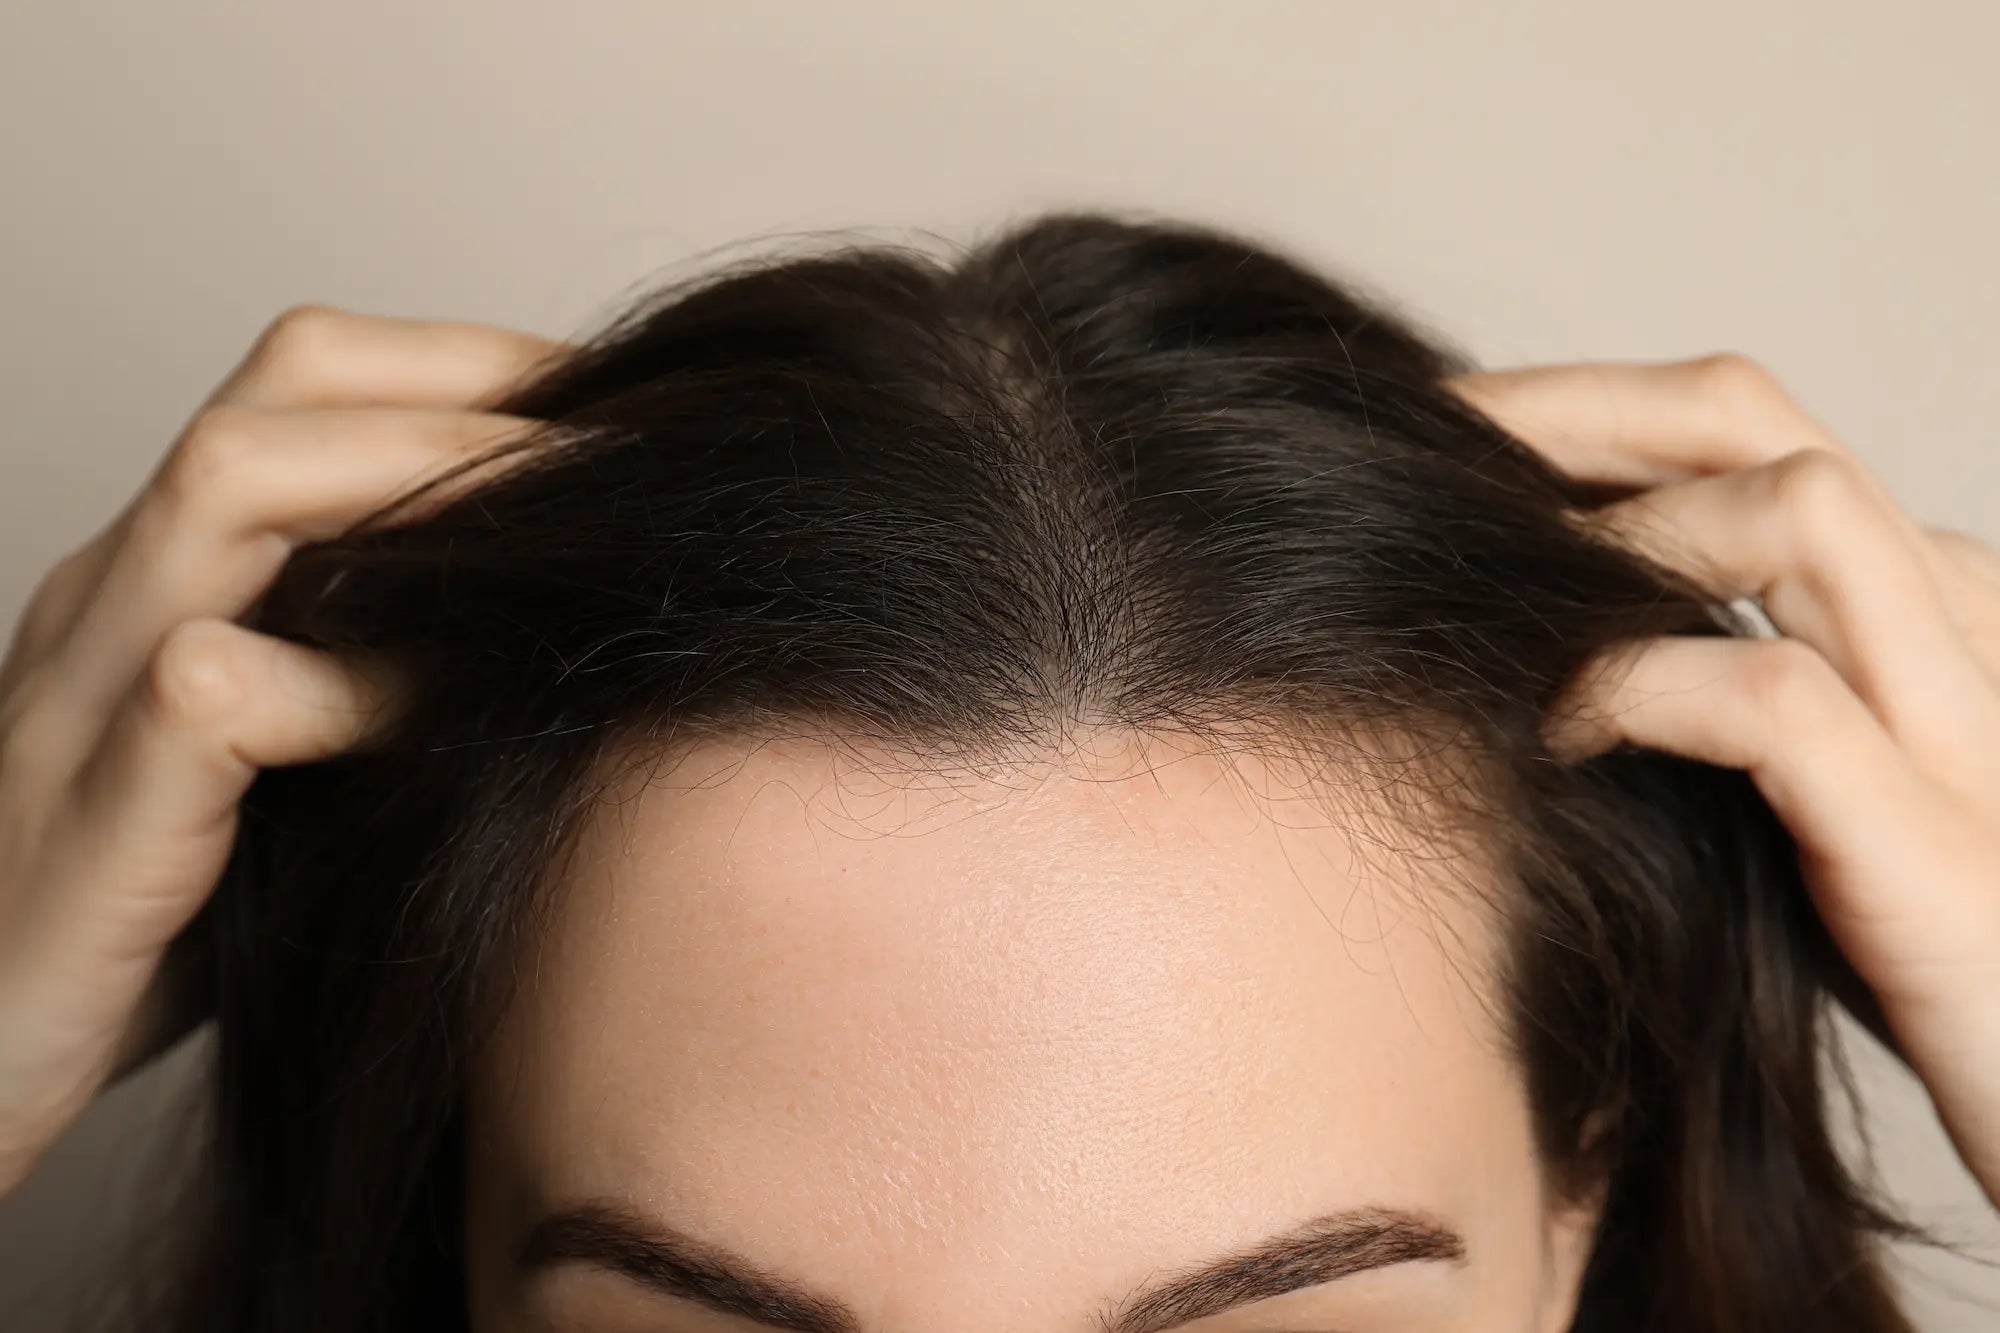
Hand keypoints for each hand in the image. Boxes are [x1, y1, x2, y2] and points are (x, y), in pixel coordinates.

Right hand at [0, 305, 563, 1198]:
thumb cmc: (160, 932)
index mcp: (162, 575)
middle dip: (468, 391)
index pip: (308, 384)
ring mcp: (78, 692)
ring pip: (231, 484)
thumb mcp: (285, 774)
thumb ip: (374, 683)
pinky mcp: (83, 816)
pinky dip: (350, 678)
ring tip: (559, 520)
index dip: (469, 368)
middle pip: (280, 390)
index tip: (615, 398)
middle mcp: (112, 597)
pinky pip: (210, 687)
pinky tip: (449, 703)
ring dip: (422, 479)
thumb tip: (569, 624)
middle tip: (620, 437)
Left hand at [1446, 354, 1999, 1210]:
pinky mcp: (1941, 854)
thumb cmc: (1903, 958)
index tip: (1442, 434)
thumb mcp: (1801, 793)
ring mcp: (1964, 733)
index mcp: (1914, 603)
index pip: (1736, 426)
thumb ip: (1718, 698)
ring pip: (1800, 510)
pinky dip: (1638, 689)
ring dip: (1616, 535)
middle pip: (1750, 418)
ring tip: (1501, 595)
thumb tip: (1541, 640)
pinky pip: (1778, 705)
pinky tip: (1552, 734)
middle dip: (1563, 415)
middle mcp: (1953, 627)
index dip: (1578, 407)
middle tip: (1426, 454)